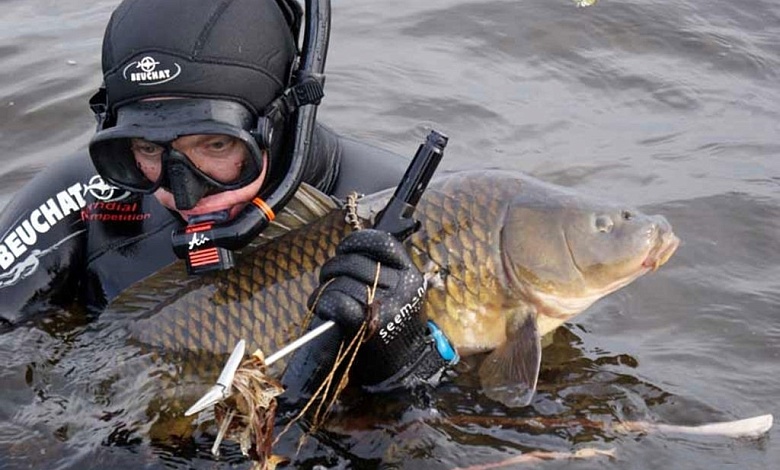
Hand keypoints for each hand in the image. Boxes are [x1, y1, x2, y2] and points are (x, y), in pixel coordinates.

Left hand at [308, 229, 435, 386]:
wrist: (405, 371)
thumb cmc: (394, 328)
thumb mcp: (400, 293)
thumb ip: (382, 271)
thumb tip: (348, 252)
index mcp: (410, 274)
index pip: (381, 242)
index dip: (355, 242)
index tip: (343, 251)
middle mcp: (403, 286)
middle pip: (354, 263)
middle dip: (332, 269)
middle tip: (327, 281)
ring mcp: (389, 306)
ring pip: (342, 282)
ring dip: (324, 289)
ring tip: (322, 299)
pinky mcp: (370, 325)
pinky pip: (338, 302)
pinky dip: (324, 303)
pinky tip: (321, 308)